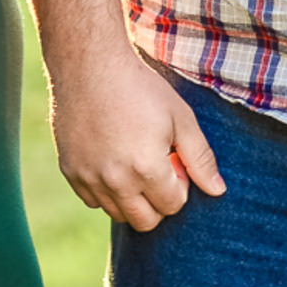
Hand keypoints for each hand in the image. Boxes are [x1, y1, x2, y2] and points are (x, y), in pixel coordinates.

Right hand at [47, 47, 225, 231]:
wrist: (89, 65)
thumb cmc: (140, 88)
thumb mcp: (180, 118)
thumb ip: (201, 158)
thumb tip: (217, 191)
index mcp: (147, 169)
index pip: (173, 205)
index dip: (179, 184)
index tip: (173, 159)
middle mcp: (115, 181)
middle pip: (145, 221)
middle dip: (158, 201)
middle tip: (156, 166)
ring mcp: (89, 178)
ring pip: (117, 213)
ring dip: (131, 198)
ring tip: (134, 162)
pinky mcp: (69, 170)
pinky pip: (92, 200)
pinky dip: (105, 191)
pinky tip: (111, 161)